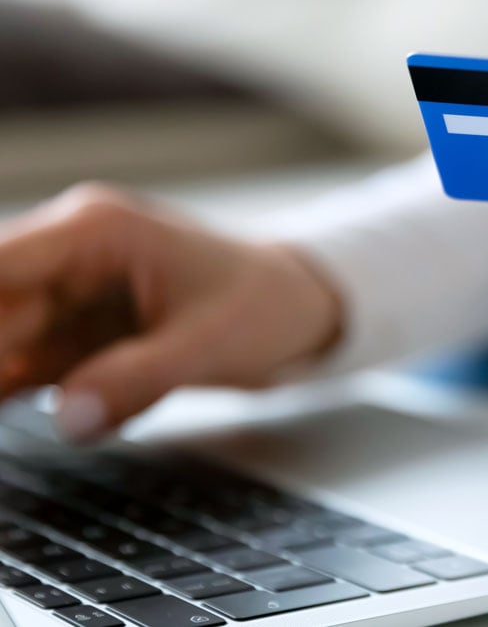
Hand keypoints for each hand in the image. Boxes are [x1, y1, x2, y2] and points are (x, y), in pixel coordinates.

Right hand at [0, 184, 342, 441]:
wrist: (296, 309)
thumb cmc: (263, 305)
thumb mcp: (209, 342)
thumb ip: (136, 378)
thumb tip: (68, 417)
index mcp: (93, 232)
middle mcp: (67, 259)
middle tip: (13, 388)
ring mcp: (66, 300)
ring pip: (1, 344)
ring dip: (8, 383)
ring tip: (35, 398)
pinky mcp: (76, 341)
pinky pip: (22, 373)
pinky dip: (23, 398)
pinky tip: (76, 414)